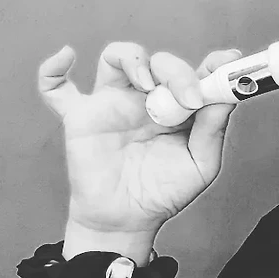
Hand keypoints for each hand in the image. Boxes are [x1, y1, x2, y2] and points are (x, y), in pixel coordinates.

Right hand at [37, 41, 242, 238]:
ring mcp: (112, 104)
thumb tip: (226, 97)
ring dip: (133, 59)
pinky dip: (52, 70)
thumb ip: (212, 130)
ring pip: (116, 59)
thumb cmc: (163, 192)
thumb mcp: (200, 164)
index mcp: (178, 106)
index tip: (225, 62)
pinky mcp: (80, 118)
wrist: (127, 221)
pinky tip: (65, 56)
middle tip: (188, 98)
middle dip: (176, 72)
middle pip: (159, 62)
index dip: (211, 63)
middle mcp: (146, 98)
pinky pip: (57, 89)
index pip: (194, 72)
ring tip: (146, 83)